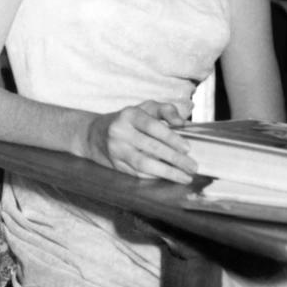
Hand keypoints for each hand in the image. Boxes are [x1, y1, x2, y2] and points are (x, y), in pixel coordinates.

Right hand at [82, 101, 196, 183]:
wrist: (94, 134)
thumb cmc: (127, 120)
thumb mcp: (144, 108)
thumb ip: (166, 110)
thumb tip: (183, 124)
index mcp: (129, 115)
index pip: (151, 126)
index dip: (171, 137)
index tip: (187, 148)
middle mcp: (120, 131)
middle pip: (150, 147)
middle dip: (175, 159)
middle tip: (193, 167)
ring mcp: (116, 149)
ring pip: (144, 164)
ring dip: (167, 172)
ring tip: (185, 177)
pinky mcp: (115, 164)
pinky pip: (138, 173)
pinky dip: (156, 176)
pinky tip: (169, 178)